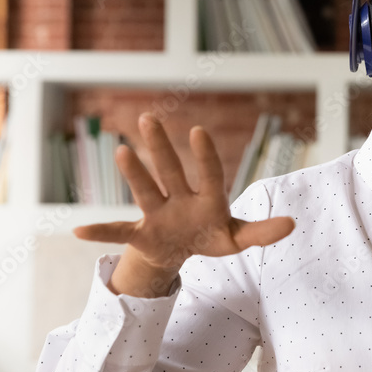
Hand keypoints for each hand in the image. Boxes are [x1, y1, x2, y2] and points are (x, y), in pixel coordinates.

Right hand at [73, 113, 293, 295]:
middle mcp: (179, 198)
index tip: (199, 132)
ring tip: (122, 151)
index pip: (209, 174)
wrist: (181, 252)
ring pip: (145, 191)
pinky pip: (118, 232)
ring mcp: (157, 214)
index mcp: (208, 199)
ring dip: (134, 173)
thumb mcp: (238, 239)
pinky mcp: (141, 234)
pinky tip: (78, 230)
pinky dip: (100, 232)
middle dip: (160, 147)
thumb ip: (262, 231)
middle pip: (170, 170)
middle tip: (147, 119)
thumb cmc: (210, 236)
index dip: (205, 156)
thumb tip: (292, 224)